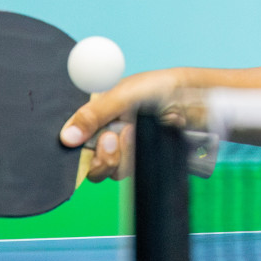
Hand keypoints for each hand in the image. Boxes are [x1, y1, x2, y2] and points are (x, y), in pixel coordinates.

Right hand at [60, 68, 183, 180]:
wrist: (193, 98)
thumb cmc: (158, 87)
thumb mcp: (122, 94)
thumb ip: (94, 114)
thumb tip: (67, 137)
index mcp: (96, 116)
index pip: (75, 142)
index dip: (80, 149)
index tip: (99, 139)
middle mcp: (107, 135)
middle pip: (92, 165)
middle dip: (105, 156)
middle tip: (117, 136)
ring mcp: (124, 150)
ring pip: (112, 172)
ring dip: (125, 156)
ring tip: (136, 132)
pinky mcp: (140, 160)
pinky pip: (132, 173)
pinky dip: (138, 160)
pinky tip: (147, 142)